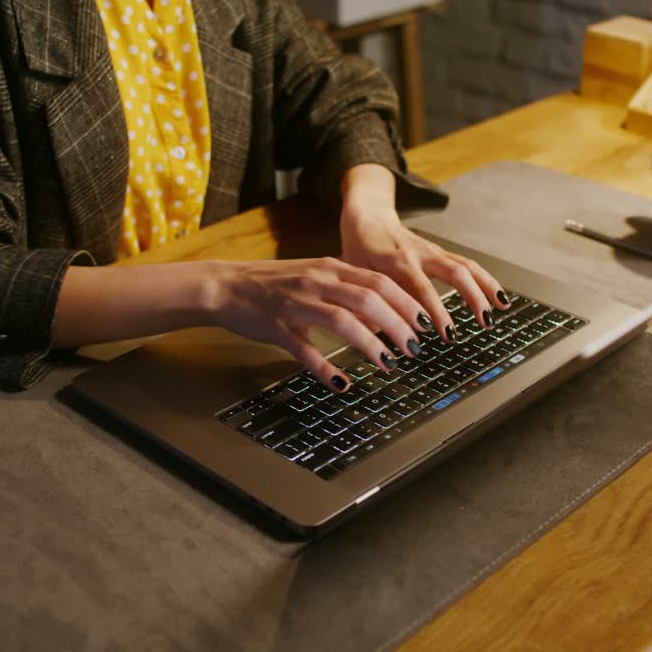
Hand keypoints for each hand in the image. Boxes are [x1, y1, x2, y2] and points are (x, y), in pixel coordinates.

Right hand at [211, 258, 429, 389]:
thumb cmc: (273, 284)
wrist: (227, 286)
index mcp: (330, 268)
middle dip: (398, 324)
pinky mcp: (277, 327)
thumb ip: (346, 288)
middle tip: (414, 348)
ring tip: (388, 363)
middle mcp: (317, 282)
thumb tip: (382, 309)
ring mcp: (296, 304)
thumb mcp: (314, 277)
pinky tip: (341, 383)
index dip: (406, 303)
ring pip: (342, 321)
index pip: (379, 281)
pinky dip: (325, 368)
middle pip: (368, 299)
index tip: (424, 323)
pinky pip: (305, 350)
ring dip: (370, 344)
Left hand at [339, 200, 509, 342]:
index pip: (419, 288)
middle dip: (469, 299)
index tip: (443, 333)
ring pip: (466, 267)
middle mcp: (419, 253)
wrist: (367, 218)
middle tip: (480, 324)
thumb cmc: (359, 250)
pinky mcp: (441, 253)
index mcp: (396, 260)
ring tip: (497, 312)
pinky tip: (498, 297)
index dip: (433, 311)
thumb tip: (376, 335)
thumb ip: (367, 302)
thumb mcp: (356, 275)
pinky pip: (468, 265)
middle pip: (453, 273)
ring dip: (484, 289)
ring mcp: (433, 252)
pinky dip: (485, 280)